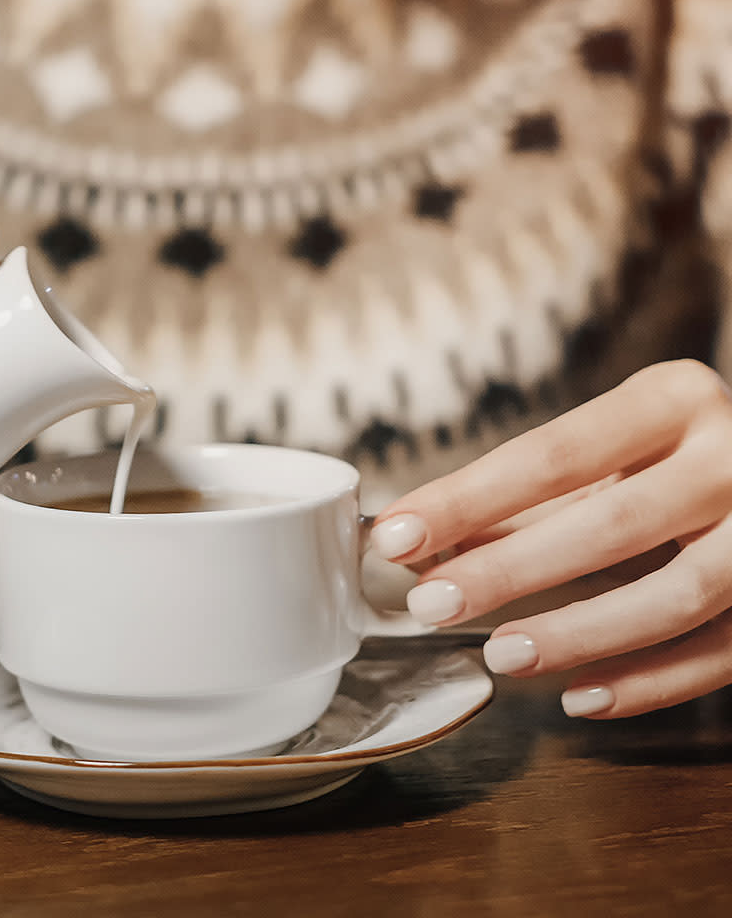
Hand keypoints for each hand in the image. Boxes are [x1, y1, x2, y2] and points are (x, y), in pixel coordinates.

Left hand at [370, 360, 731, 718]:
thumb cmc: (677, 457)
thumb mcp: (610, 456)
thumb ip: (523, 499)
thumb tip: (421, 545)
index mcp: (672, 399)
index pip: (552, 454)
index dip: (467, 498)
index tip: (396, 535)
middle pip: (609, 522)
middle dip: (510, 569)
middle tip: (432, 603)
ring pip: (675, 595)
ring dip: (577, 633)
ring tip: (500, 654)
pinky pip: (720, 652)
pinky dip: (647, 682)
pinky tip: (580, 696)